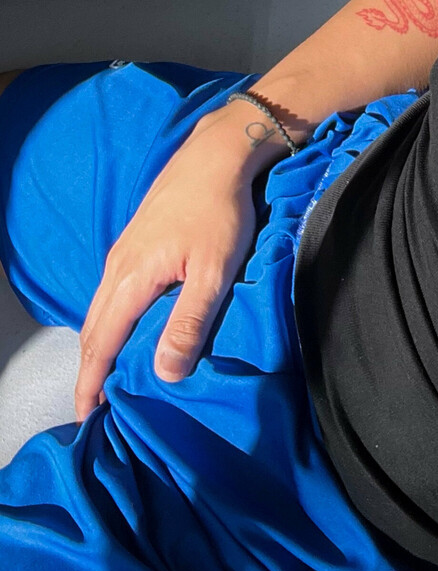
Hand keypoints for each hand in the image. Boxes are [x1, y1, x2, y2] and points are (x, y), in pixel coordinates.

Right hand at [74, 100, 280, 419]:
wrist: (216, 154)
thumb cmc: (220, 212)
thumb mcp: (213, 272)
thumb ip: (188, 323)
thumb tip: (163, 374)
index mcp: (131, 280)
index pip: (102, 343)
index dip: (91, 382)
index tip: (84, 416)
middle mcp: (117, 267)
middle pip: (93, 329)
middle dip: (87, 370)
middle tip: (87, 406)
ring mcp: (123, 252)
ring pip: (99, 309)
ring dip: (96, 345)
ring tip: (101, 376)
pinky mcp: (136, 241)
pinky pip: (110, 292)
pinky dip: (107, 320)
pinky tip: (122, 327)